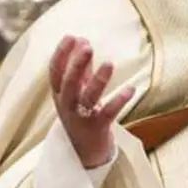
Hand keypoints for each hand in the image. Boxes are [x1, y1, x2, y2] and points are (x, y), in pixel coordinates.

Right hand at [49, 36, 135, 168]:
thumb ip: (81, 67)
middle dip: (77, 64)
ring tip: (109, 63)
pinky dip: (119, 101)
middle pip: (69, 83)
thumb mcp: (78, 90)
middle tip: (88, 46)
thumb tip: (82, 40)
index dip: (62, 54)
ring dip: (98, 80)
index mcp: (60, 94)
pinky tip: (131, 89)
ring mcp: (81, 117)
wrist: (84, 151)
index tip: (71, 36)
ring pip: (87, 97)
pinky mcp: (97, 127)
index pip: (55, 71)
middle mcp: (67, 105)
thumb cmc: (81, 114)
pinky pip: (108, 113)